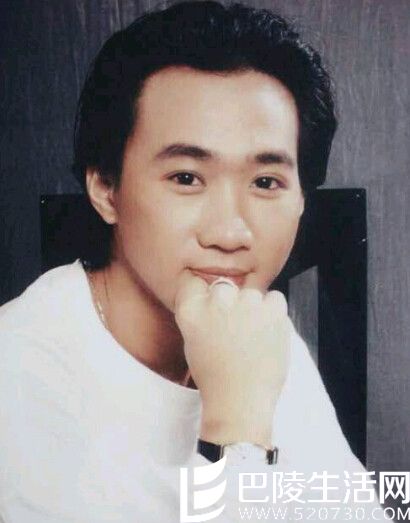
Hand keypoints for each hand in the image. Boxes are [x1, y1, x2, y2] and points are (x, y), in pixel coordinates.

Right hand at [174, 271, 290, 447]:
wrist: (240, 402)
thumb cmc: (216, 376)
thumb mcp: (193, 342)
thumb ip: (201, 314)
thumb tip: (216, 296)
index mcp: (191, 309)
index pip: (194, 283)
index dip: (204, 297)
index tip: (211, 312)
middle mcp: (217, 300)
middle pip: (224, 287)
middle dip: (230, 302)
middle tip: (234, 329)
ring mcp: (246, 303)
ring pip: (252, 293)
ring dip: (254, 309)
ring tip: (252, 337)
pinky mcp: (272, 309)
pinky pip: (275, 298)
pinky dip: (274, 313)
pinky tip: (267, 334)